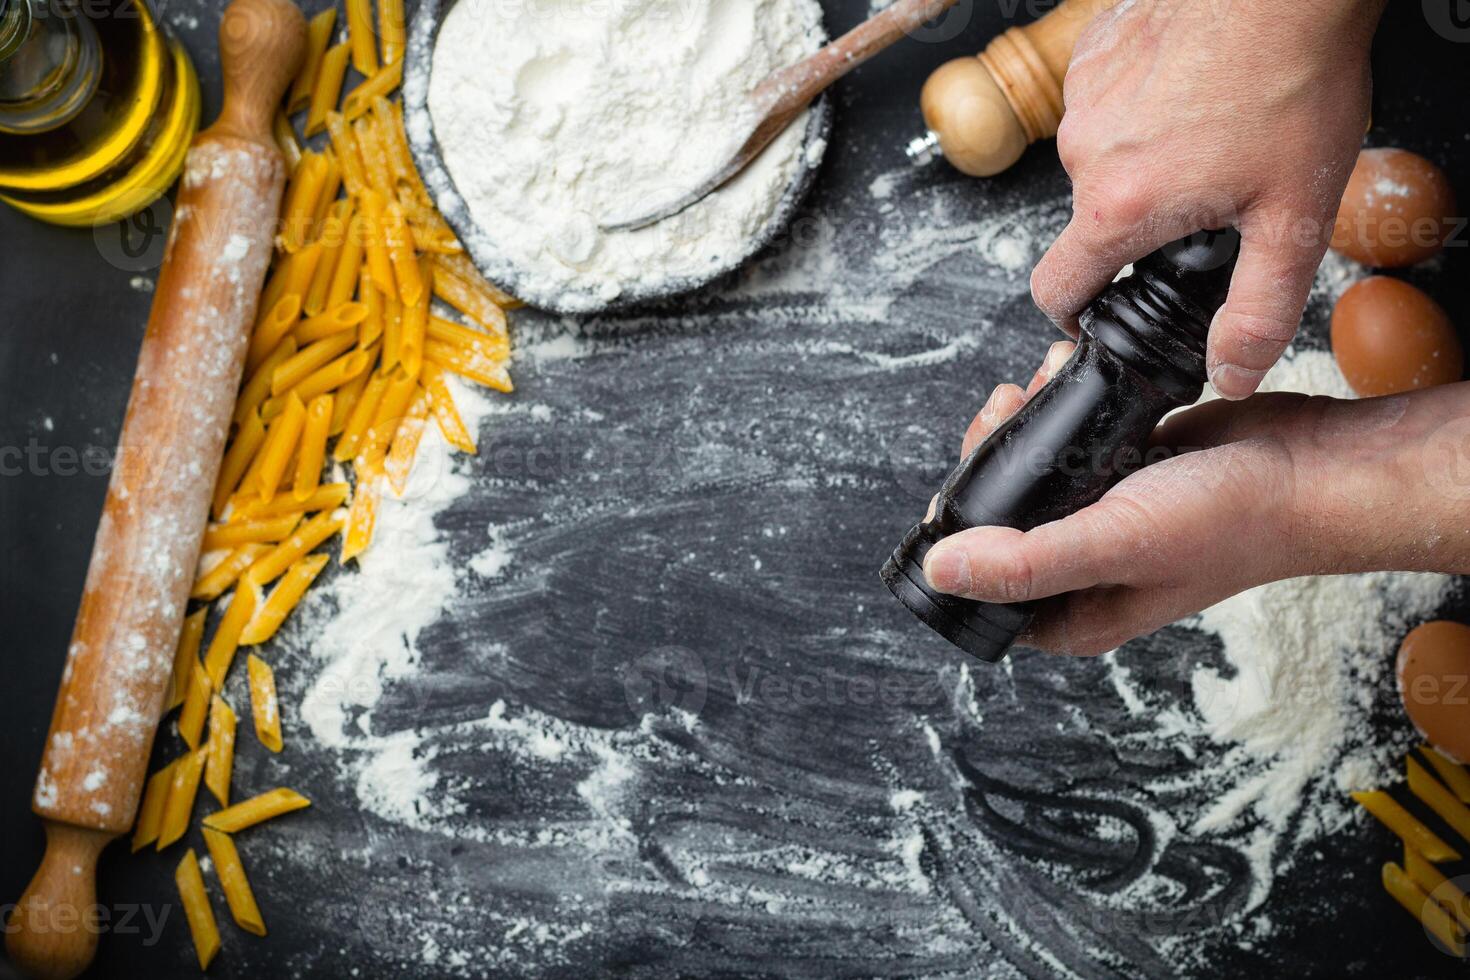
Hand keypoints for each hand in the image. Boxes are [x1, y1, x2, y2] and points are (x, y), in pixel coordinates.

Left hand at [921, 344, 1469, 654]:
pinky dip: (1059, 405)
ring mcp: (1104, 520)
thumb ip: (1024, 562)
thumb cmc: (1228, 522)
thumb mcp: (1114, 543)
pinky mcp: (1125, 471)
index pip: (982, 589)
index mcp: (1074, 615)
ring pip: (1030, 474)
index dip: (956, 536)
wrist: (1310, 468)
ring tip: (1033, 385)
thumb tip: (939, 571)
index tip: (961, 480)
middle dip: (988, 460)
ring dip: (1020, 424)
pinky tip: (1062, 373)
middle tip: (1002, 413)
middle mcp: (1084, 573)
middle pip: (998, 521)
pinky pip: (1069, 440)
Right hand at [1032, 0, 1384, 398]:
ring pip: (1102, 158)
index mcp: (1118, 207)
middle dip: (1143, 221)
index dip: (1076, 314)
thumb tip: (1232, 372)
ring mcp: (1082, 97)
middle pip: (1092, 219)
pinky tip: (1197, 88)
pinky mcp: (1093, 53)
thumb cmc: (1294, 78)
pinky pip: (1106, 102)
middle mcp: (1083, 154)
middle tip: (1215, 194)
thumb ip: (1261, 309)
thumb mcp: (1295, 217)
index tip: (1104, 311)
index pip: (1054, 291)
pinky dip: (1143, 106)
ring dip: (1145, 159)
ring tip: (1215, 132)